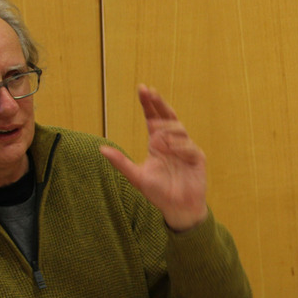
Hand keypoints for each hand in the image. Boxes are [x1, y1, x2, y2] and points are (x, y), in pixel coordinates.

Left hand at [100, 84, 208, 231]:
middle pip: (167, 116)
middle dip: (159, 103)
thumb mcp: (136, 177)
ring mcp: (186, 148)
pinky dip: (180, 145)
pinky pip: (189, 146)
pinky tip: (172, 149)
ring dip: (167, 128)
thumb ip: (120, 162)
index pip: (152, 118)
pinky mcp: (197, 158)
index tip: (143, 89)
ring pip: (179, 128)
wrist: (178, 208)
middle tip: (150, 92)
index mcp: (157, 143)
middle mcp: (171, 142)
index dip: (148, 104)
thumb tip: (101, 149)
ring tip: (156, 135)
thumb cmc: (158, 193)